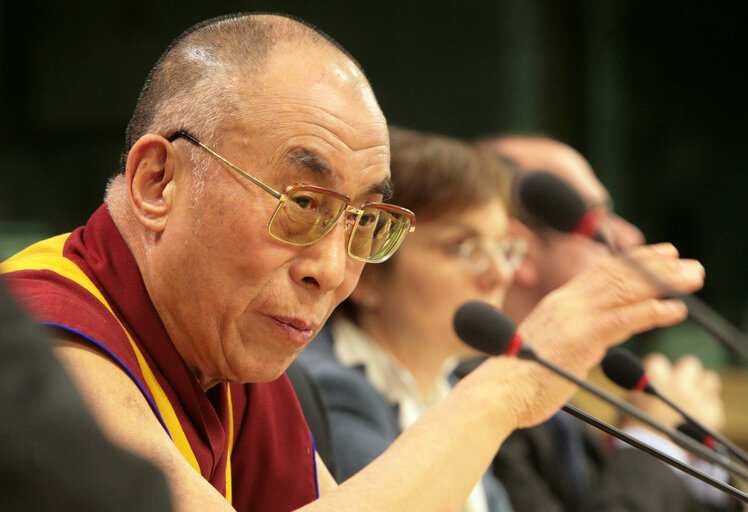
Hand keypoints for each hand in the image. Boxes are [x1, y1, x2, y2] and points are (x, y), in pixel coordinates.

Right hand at [507, 243, 703, 427]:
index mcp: (560, 303)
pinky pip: (624, 319)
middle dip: (657, 265)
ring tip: (692, 277)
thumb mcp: (552, 346)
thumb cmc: (519, 378)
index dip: (636, 261)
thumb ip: (580, 334)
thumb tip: (605, 335)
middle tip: (687, 262)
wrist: (496, 391)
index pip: (603, 271)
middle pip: (619, 274)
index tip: (661, 255)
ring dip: (665, 282)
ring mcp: (575, 318)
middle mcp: (568, 303)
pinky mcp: (582, 338)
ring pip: (627, 289)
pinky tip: (675, 310)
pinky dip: (653, 312)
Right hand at [623, 353, 724, 432]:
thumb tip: (641, 386)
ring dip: (701, 386)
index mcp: (656, 377)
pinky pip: (714, 402)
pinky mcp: (712, 413)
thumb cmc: (635, 428)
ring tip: (694, 397)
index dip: (657, 371)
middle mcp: (679, 382)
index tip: (655, 380)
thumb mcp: (628, 402)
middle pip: (690, 364)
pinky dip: (708, 407)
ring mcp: (698, 397)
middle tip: (679, 385)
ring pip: (709, 378)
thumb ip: (638, 389)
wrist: (653, 451)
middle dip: (685, 373)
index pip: (658, 361)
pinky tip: (699, 415)